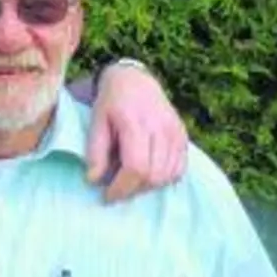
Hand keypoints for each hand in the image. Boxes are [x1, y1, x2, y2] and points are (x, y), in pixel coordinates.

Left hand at [86, 63, 188, 201]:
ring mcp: (175, 132)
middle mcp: (160, 128)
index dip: (122, 188)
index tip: (107, 196)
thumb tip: (94, 180)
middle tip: (117, 191)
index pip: (136, 167)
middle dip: (133, 190)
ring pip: (168, 175)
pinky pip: (180, 169)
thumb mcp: (96, 122)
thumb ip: (95, 151)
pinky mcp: (183, 136)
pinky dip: (165, 179)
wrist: (135, 80)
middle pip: (153, 175)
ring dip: (148, 187)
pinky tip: (148, 175)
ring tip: (130, 182)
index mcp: (135, 123)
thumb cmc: (111, 103)